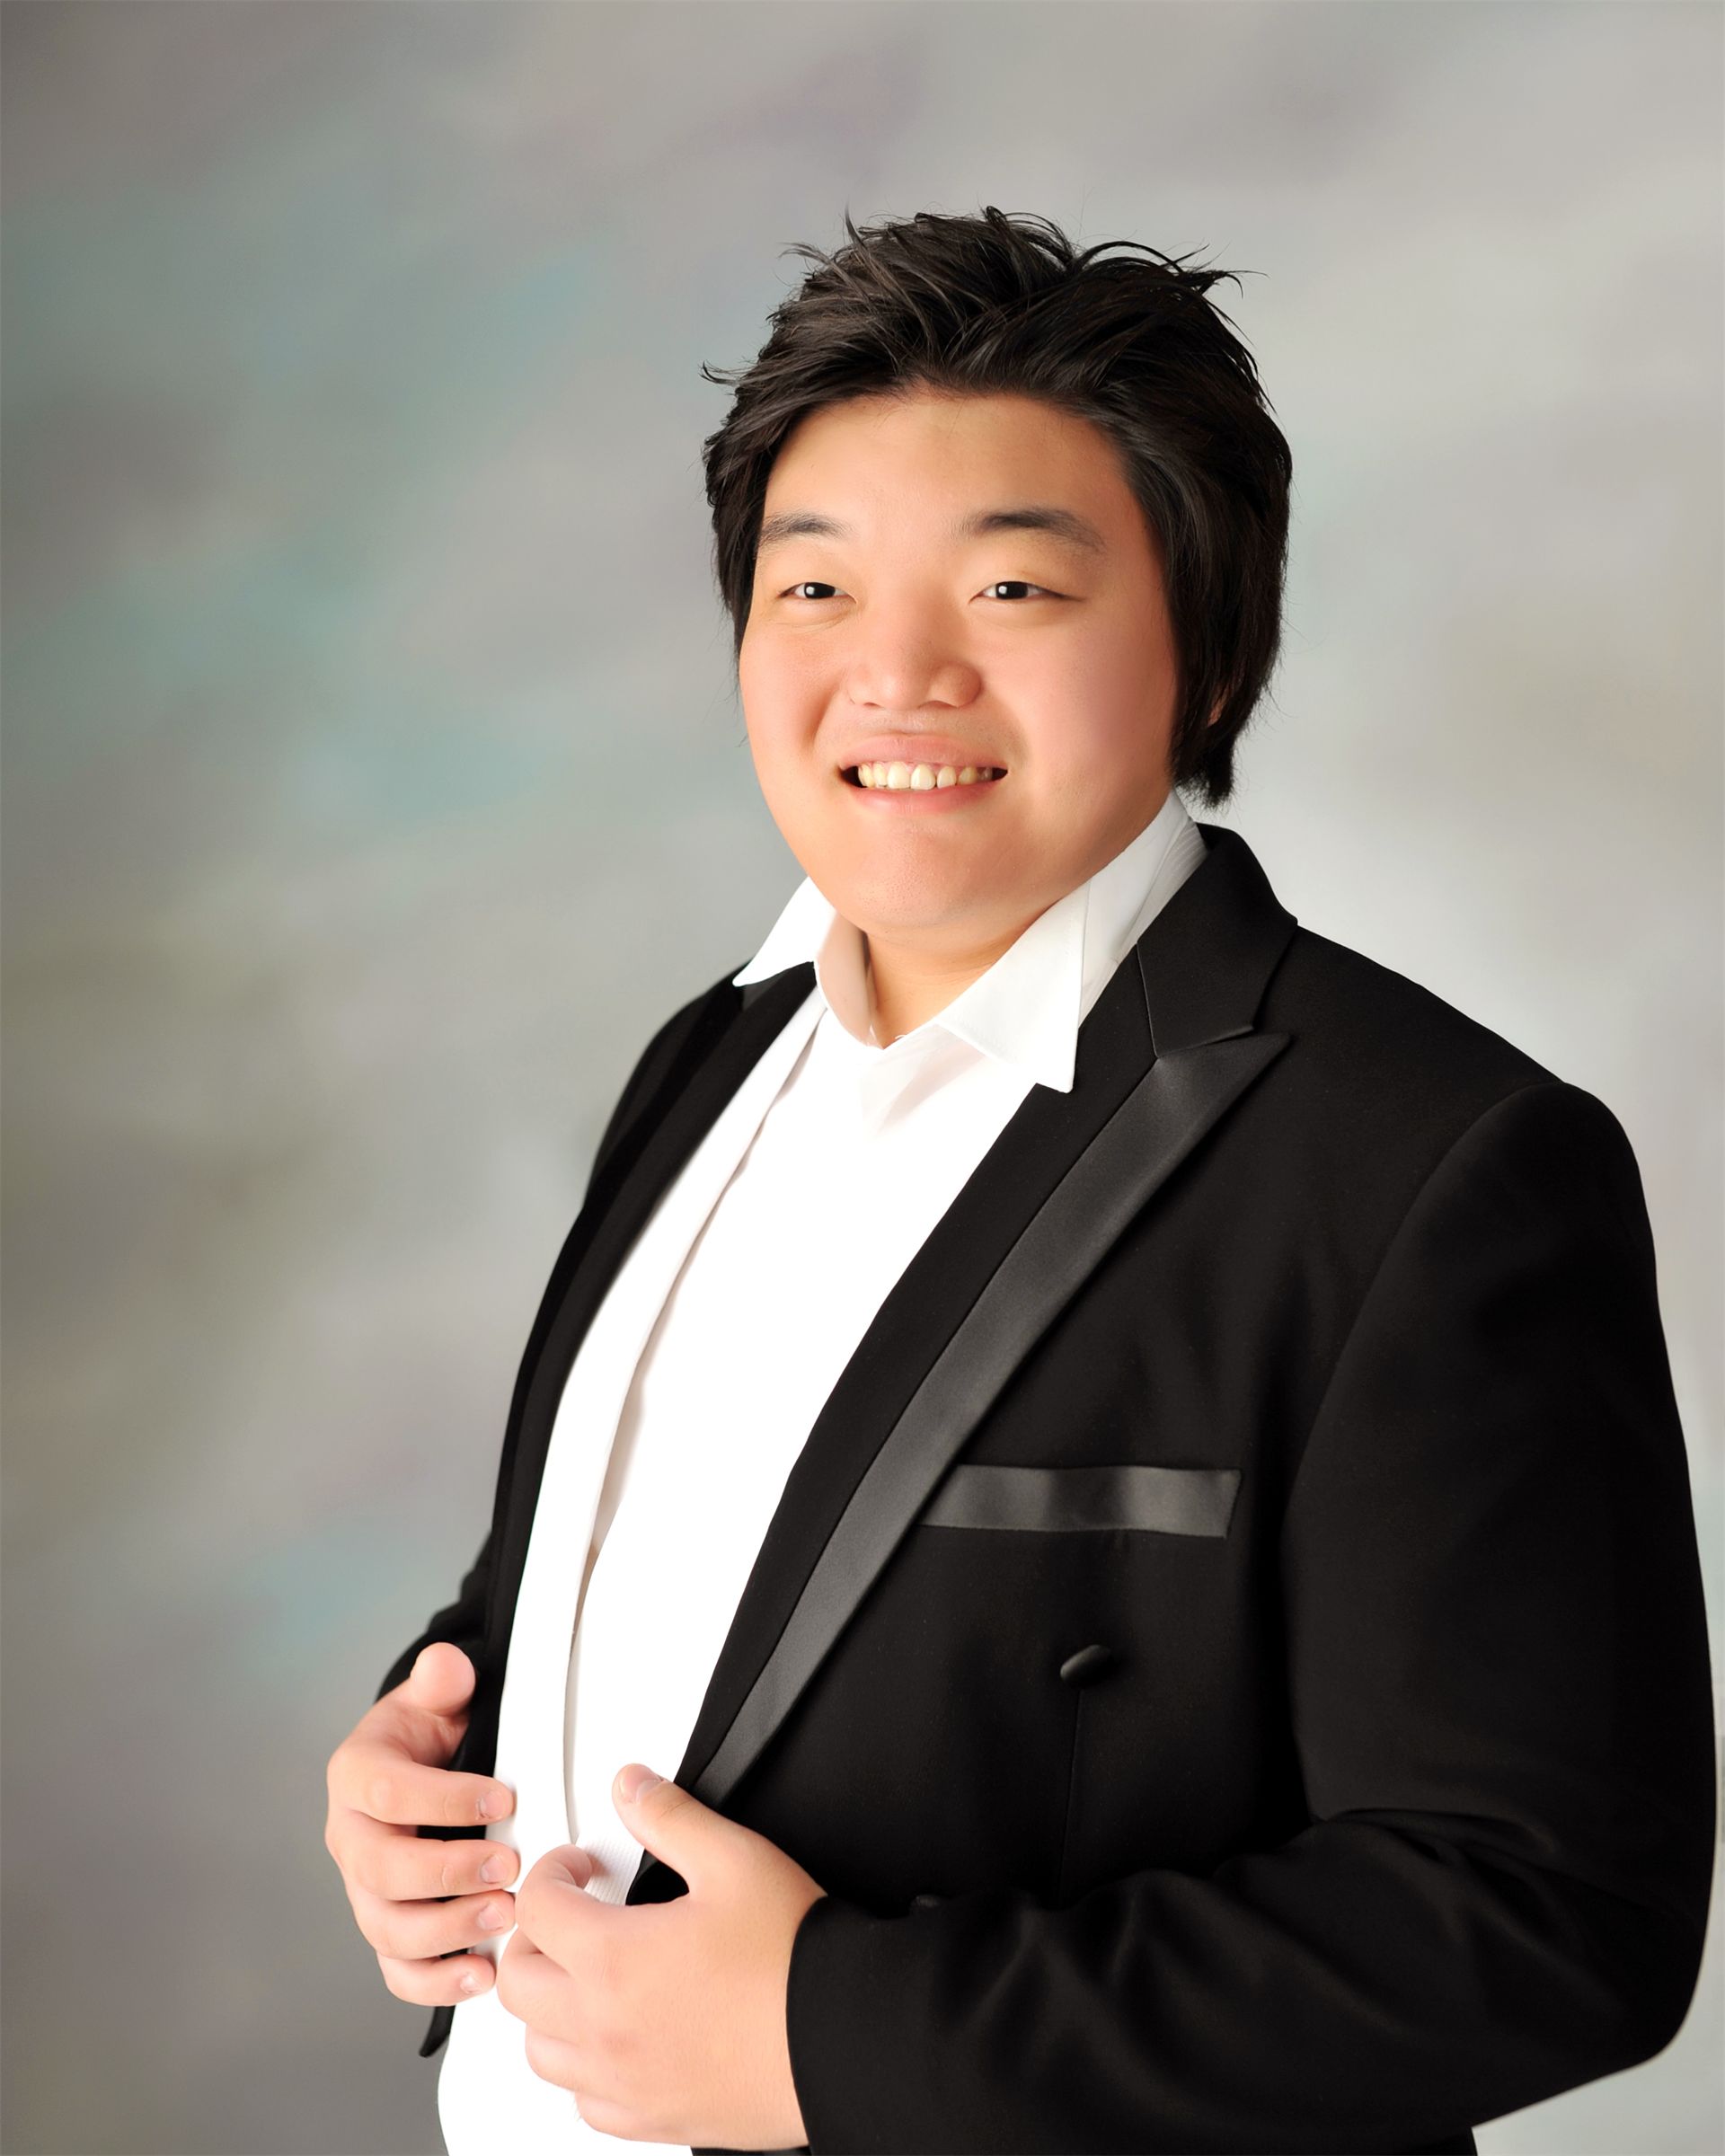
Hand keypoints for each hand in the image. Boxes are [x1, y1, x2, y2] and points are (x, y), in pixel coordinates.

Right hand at [324, 1641, 519, 2005]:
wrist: (418, 1767)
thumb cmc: (429, 1733)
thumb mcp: (436, 1697)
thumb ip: (443, 1681)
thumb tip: (446, 1664)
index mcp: (356, 1774)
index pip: (387, 1791)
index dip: (444, 1798)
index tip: (505, 1798)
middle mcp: (350, 1837)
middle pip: (383, 1869)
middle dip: (449, 1872)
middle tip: (511, 1866)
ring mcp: (364, 1890)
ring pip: (388, 1928)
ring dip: (448, 1931)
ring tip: (504, 1919)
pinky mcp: (386, 1928)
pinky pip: (398, 1970)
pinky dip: (436, 1982)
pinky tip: (483, 1975)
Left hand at [497, 1764, 827, 2148]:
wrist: (843, 2036)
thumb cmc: (792, 1959)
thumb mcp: (735, 1859)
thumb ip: (672, 1816)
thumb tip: (632, 1789)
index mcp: (614, 1959)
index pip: (537, 1909)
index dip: (553, 1870)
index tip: (581, 1865)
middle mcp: (604, 2028)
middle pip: (516, 1982)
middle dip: (533, 1938)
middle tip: (570, 1915)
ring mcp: (624, 2082)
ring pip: (540, 2050)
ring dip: (547, 2006)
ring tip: (584, 1975)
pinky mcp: (653, 2120)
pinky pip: (585, 2102)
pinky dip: (584, 2068)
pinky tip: (615, 2038)